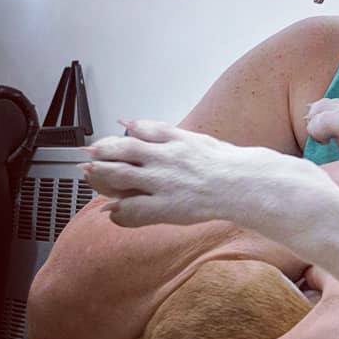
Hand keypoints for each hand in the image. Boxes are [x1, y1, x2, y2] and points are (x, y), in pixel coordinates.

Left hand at [82, 121, 294, 228]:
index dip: (118, 134)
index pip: (138, 129)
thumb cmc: (232, 166)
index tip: (108, 139)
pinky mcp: (166, 206)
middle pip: (121, 149)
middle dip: (101, 152)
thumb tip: (142, 125)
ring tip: (91, 178)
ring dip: (100, 177)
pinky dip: (118, 212)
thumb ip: (171, 133)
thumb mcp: (202, 140)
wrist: (249, 186)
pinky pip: (132, 210)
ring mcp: (164, 182)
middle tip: (89, 155)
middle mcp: (165, 157)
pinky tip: (114, 212)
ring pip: (118, 176)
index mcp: (177, 139)